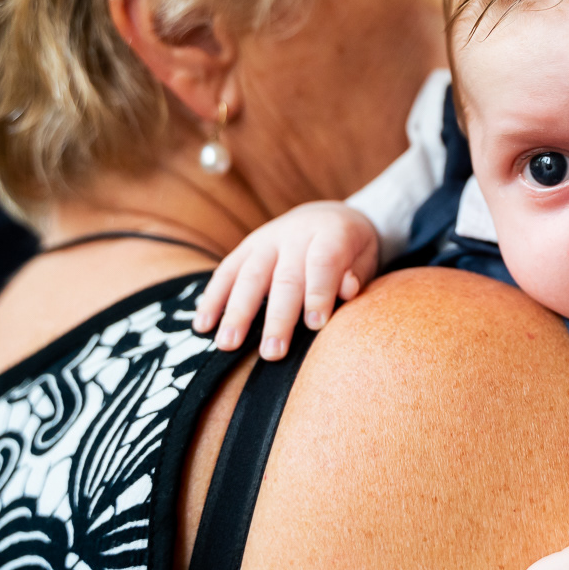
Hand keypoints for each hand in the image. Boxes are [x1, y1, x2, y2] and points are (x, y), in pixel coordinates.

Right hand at [193, 202, 379, 357]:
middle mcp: (295, 234)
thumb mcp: (366, 256)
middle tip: (272, 352)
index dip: (318, 292)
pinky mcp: (246, 247)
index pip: (323, 262)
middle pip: (284, 277)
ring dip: (237, 312)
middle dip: (277, 317)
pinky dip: (212, 298)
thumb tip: (347, 289)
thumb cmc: (352, 248)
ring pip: (249, 276)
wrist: (329, 217)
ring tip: (228, 344)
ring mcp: (267, 239)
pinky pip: (226, 272)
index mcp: (330, 233)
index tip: (315, 325)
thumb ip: (357, 273)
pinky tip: (203, 325)